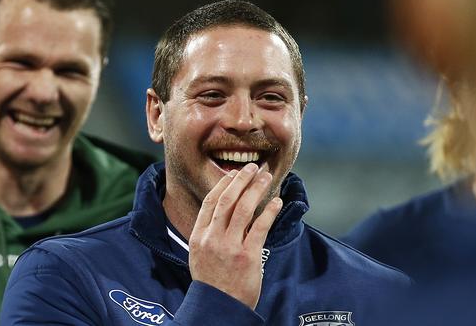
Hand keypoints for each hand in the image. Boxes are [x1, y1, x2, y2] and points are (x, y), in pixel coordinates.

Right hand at [188, 163, 282, 309]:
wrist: (219, 309)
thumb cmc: (213, 284)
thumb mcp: (200, 257)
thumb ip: (208, 235)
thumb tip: (223, 213)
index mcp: (198, 237)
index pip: (209, 202)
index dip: (223, 185)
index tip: (234, 174)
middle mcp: (212, 239)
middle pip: (227, 200)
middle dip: (241, 180)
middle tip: (253, 168)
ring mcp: (229, 247)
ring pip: (244, 209)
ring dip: (257, 189)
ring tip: (267, 177)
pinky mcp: (248, 256)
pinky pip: (260, 226)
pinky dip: (270, 211)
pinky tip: (277, 202)